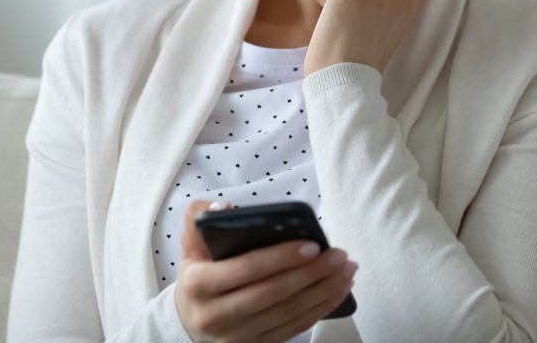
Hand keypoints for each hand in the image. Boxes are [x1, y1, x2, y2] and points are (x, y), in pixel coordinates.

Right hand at [174, 200, 356, 342]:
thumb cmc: (199, 273)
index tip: (312, 245)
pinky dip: (320, 309)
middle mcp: (215, 316)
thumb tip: (225, 207)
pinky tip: (338, 290)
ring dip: (324, 291)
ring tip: (346, 269)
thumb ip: (199, 218)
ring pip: (288, 313)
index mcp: (198, 285)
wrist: (190, 321)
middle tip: (339, 255)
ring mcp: (235, 337)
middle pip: (273, 293)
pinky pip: (294, 328)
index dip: (282, 257)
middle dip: (312, 273)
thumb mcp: (190, 244)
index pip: (247, 268)